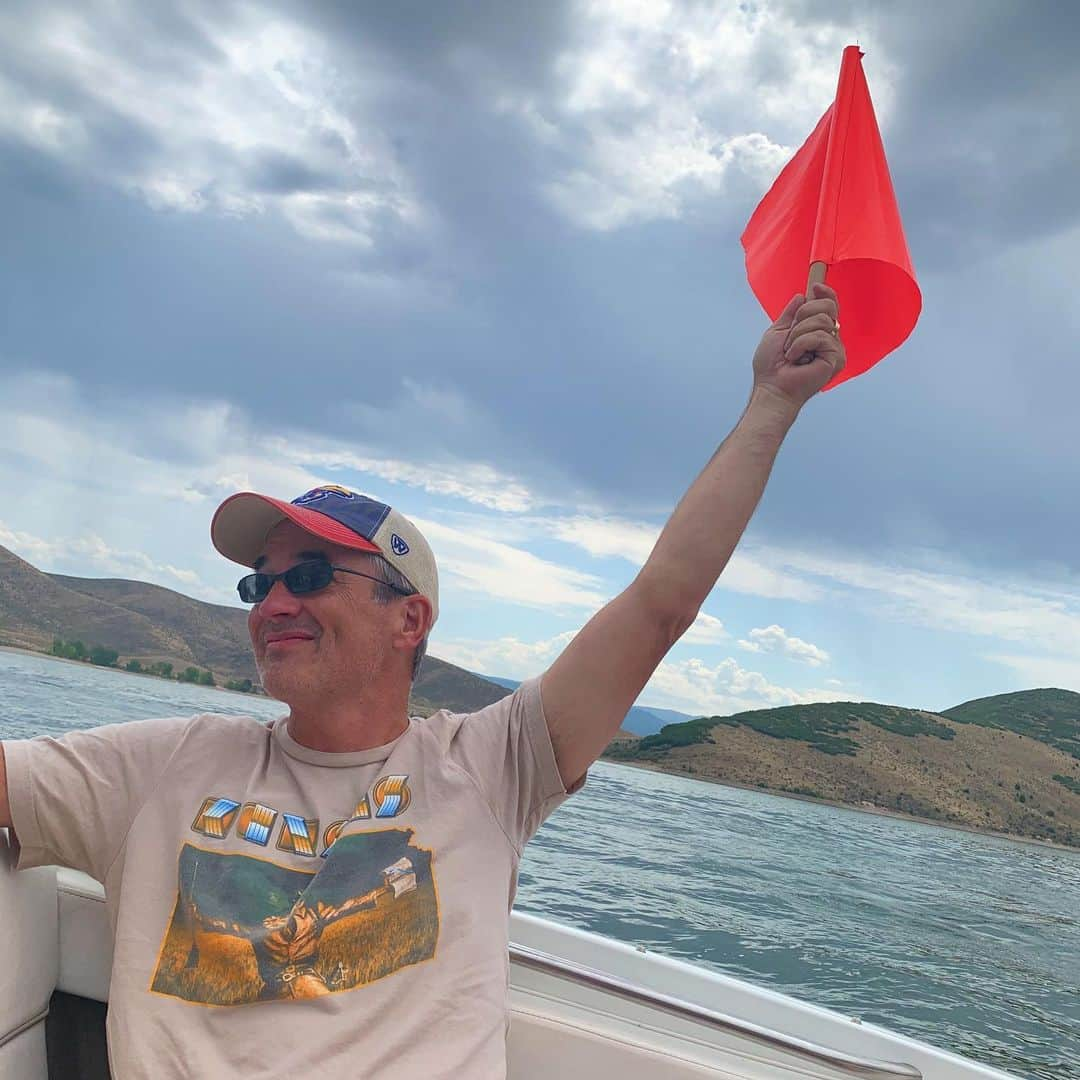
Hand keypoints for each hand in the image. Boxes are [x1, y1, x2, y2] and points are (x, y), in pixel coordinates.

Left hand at [751, 283, 845, 410]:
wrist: (771, 388)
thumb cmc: (771, 367)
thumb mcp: (777, 332)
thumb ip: (790, 314)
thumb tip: (802, 295)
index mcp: (817, 333)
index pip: (829, 307)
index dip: (825, 294)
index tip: (815, 286)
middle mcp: (829, 340)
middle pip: (828, 307)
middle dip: (803, 315)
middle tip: (791, 335)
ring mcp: (834, 349)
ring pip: (822, 320)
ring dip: (798, 334)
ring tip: (790, 352)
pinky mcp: (836, 358)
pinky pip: (820, 336)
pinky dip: (801, 344)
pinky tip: (795, 359)